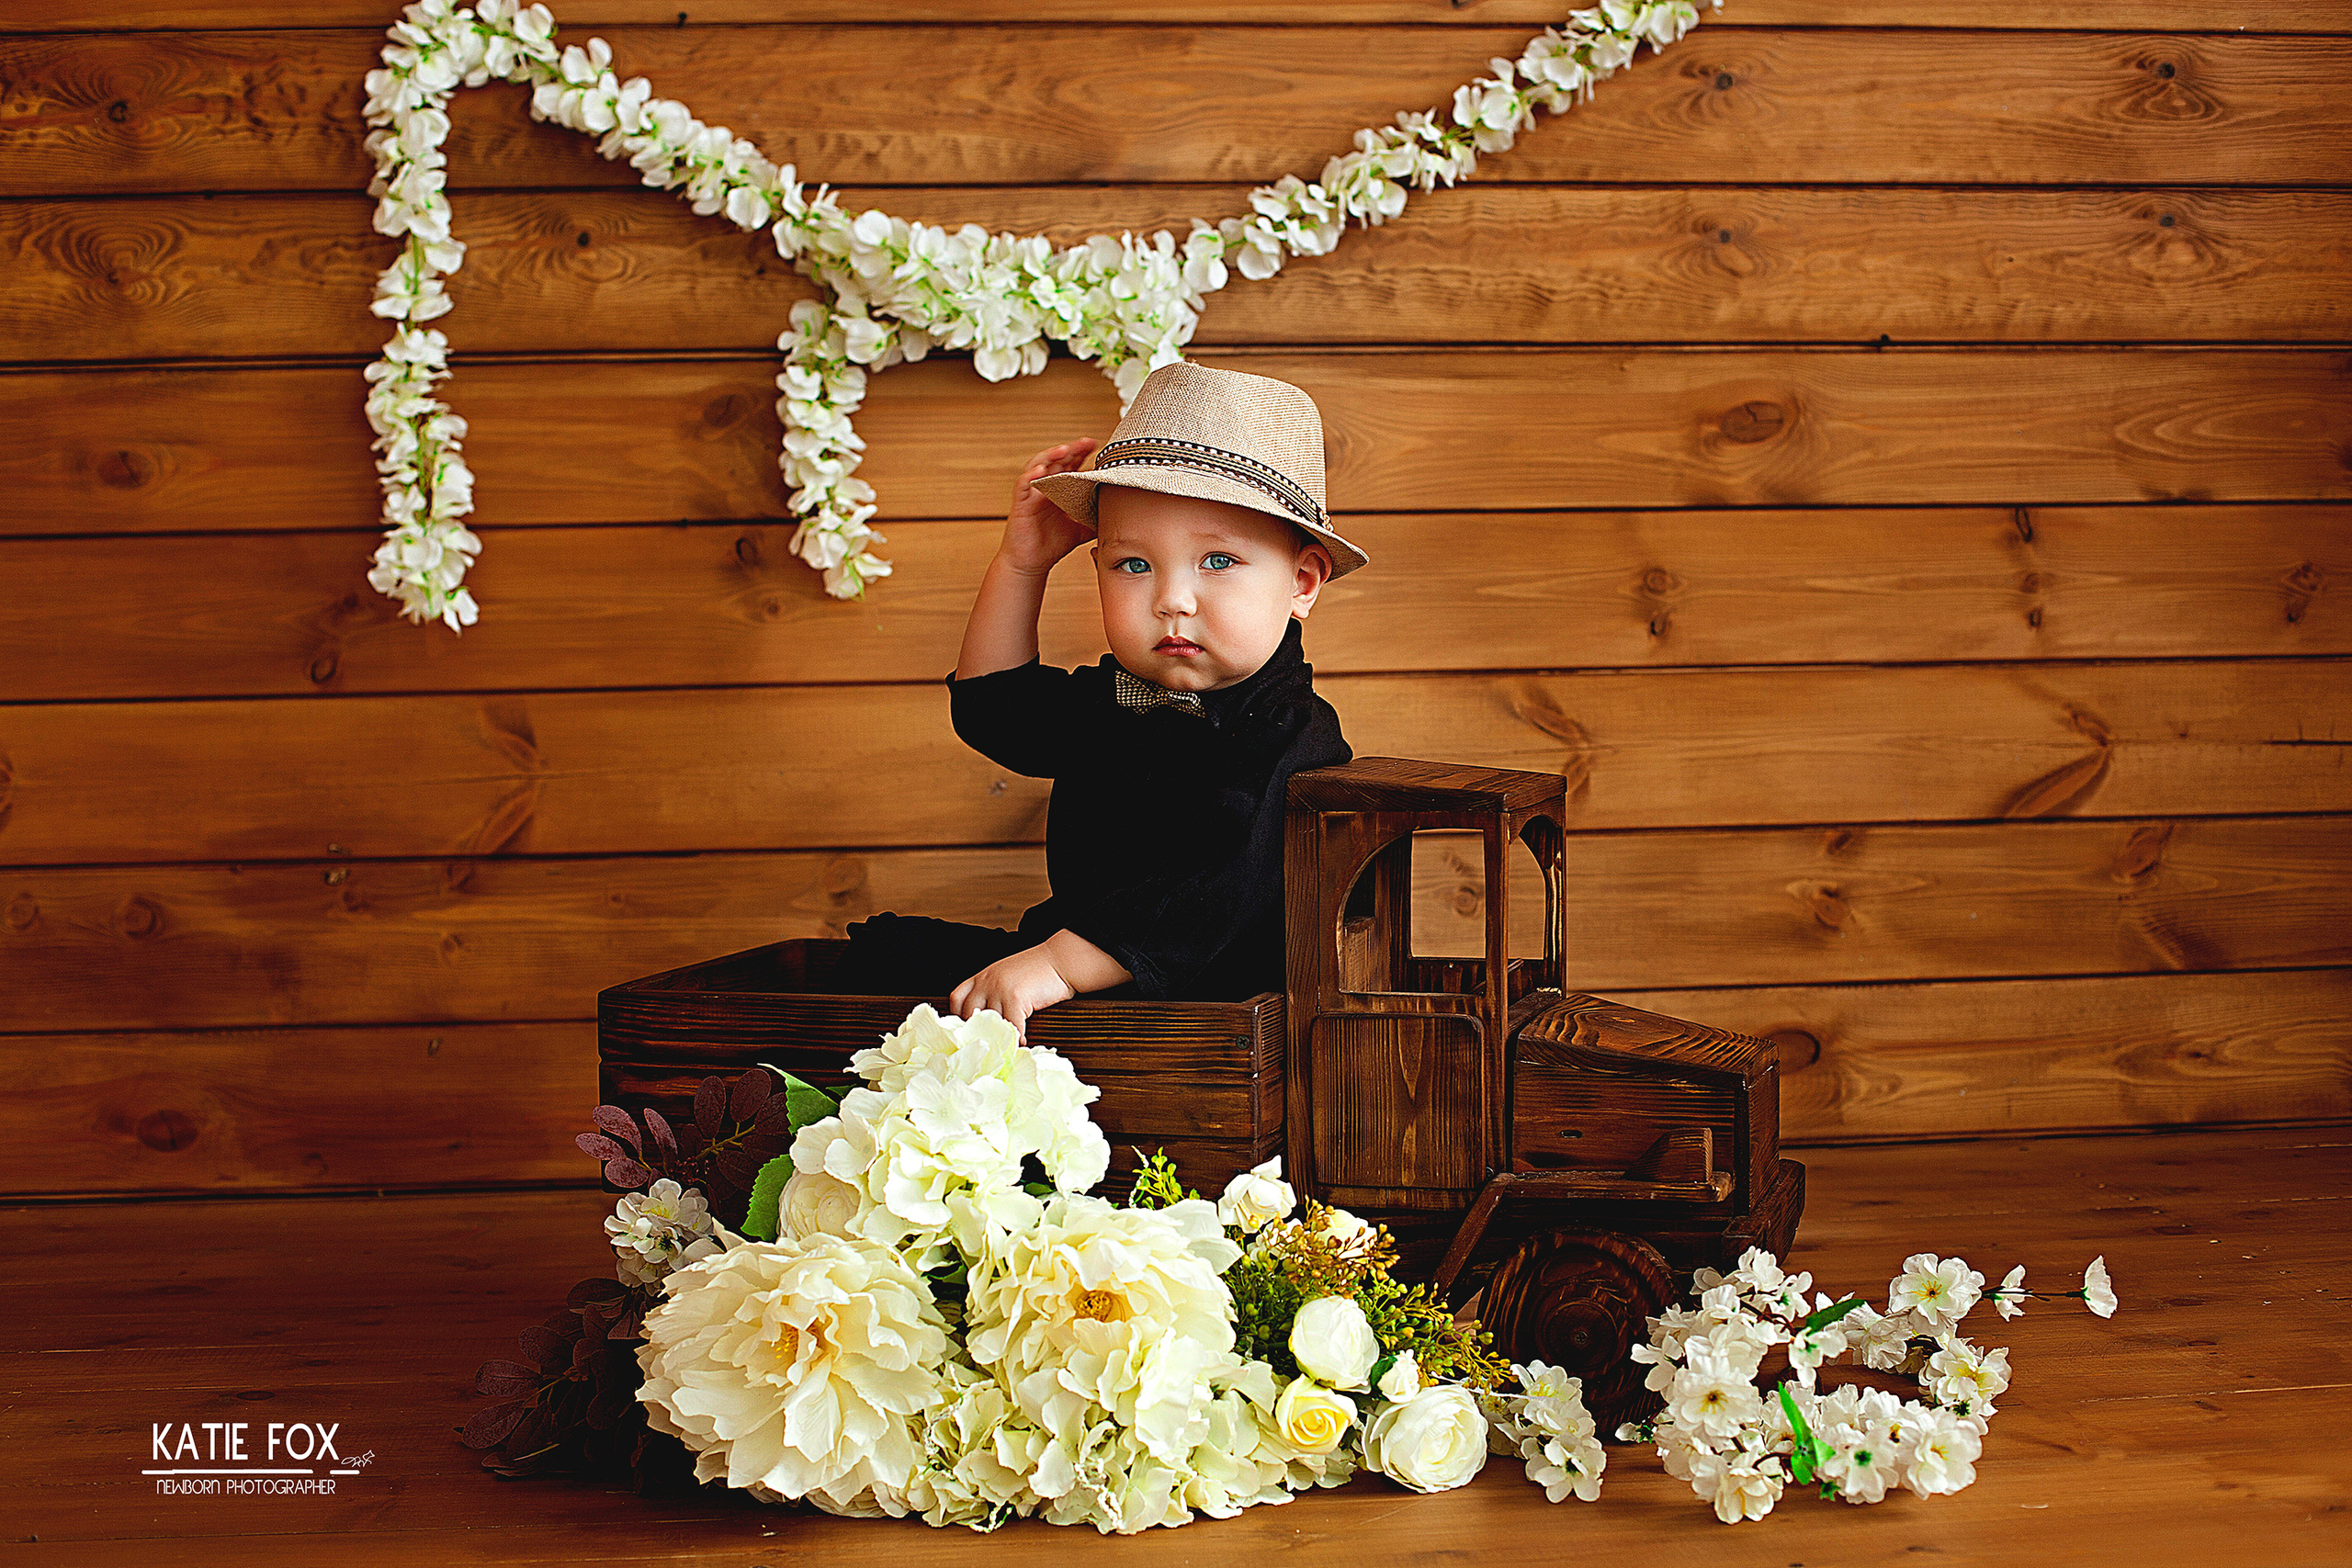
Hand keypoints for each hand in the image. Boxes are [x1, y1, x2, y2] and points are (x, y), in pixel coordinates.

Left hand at [949, 942, 1076, 1038]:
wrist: (1060, 960)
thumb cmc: (1037, 970)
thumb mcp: (1006, 976)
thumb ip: (992, 991)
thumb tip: (983, 1020)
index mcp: (982, 976)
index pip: (957, 998)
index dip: (959, 1016)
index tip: (968, 1029)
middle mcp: (986, 982)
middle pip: (969, 1014)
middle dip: (977, 1031)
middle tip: (987, 1044)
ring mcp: (999, 989)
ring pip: (990, 1023)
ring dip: (998, 1037)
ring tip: (1006, 1046)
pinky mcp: (1015, 997)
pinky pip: (1011, 1026)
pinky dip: (1017, 1037)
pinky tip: (1023, 1040)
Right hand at [998, 439, 1100, 575]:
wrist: (1032, 563)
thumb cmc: (1053, 544)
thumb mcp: (1082, 529)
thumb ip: (1096, 517)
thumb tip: (1121, 514)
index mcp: (1060, 488)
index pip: (1072, 464)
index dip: (1083, 454)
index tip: (1098, 446)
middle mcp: (1046, 486)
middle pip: (1058, 460)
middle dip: (1072, 449)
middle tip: (1087, 443)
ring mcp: (1032, 492)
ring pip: (1039, 465)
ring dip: (1051, 456)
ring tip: (1065, 450)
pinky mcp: (1020, 502)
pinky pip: (1023, 484)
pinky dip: (1031, 476)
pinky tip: (1040, 471)